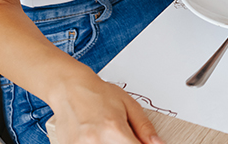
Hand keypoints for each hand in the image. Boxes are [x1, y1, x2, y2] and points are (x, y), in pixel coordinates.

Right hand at [47, 74, 162, 143]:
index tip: (142, 142)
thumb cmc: (99, 93)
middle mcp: (96, 141)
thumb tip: (158, 143)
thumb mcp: (128, 105)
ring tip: (107, 133)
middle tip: (122, 134)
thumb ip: (144, 127)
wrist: (69, 89)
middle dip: (126, 142)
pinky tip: (96, 136)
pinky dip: (98, 143)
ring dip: (111, 143)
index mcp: (114, 129)